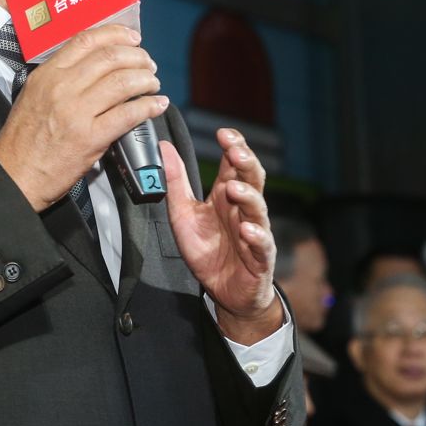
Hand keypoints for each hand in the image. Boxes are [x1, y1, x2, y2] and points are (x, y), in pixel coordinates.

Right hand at [0, 24, 166, 212]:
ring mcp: (76, 112)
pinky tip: (157, 105)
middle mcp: (62, 88)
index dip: (116, 35)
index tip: (133, 38)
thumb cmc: (23, 141)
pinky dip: (149, 106)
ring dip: (146, 80)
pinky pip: (129, 114)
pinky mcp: (90, 138)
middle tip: (148, 64)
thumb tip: (94, 65)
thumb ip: (59, 77)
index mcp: (47, 75)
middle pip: (111, 58)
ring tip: (153, 84)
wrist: (14, 176)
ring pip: (123, 82)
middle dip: (138, 57)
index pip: (86, 41)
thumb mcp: (33, 96)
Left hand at [164, 128, 282, 343]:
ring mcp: (255, 231)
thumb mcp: (183, 214)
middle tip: (235, 150)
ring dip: (248, 196)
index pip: (235, 163)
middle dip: (246, 162)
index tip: (223, 133)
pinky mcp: (260, 257)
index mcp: (226, 195)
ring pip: (258, 208)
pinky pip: (262, 244)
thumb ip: (176, 182)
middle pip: (252, 178)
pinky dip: (256, 235)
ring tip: (234, 188)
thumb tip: (163, 148)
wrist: (225, 292)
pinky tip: (247, 230)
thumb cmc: (209, 251)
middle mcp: (243, 209)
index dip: (234, 146)